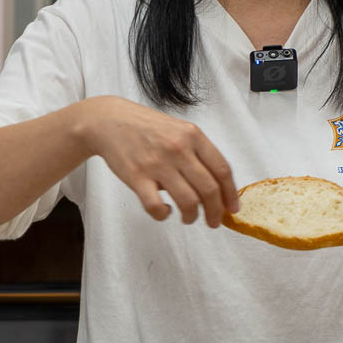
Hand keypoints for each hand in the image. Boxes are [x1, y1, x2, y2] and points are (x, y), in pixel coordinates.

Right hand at [78, 96, 237, 225]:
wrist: (110, 121)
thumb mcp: (179, 130)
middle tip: (214, 222)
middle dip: (215, 212)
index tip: (232, 208)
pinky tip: (164, 211)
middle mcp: (178, 149)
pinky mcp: (137, 177)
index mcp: (193, 136)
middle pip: (209, 189)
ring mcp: (157, 163)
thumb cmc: (148, 128)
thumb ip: (198, 153)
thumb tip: (217, 188)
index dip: (231, 194)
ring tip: (189, 218)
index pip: (222, 169)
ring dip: (192, 216)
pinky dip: (163, 215)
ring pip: (188, 202)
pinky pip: (156, 206)